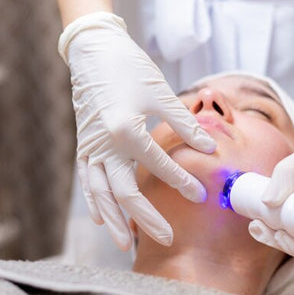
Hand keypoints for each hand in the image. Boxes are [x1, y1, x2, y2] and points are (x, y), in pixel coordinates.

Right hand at [59, 12, 216, 250]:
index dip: (181, 181)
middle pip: (124, 192)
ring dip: (114, 220)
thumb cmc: (129, 68)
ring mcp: (91, 147)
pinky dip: (94, 201)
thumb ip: (184, 123)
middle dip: (146, 218)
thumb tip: (210, 147)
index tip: (200, 196)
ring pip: (100, 193)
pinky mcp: (84, 145)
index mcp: (126, 130)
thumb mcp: (160, 92)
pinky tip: (102, 218)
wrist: (94, 50)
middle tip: (167, 238)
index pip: (158, 165)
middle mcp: (105, 144)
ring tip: (126, 244)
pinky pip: (87, 181)